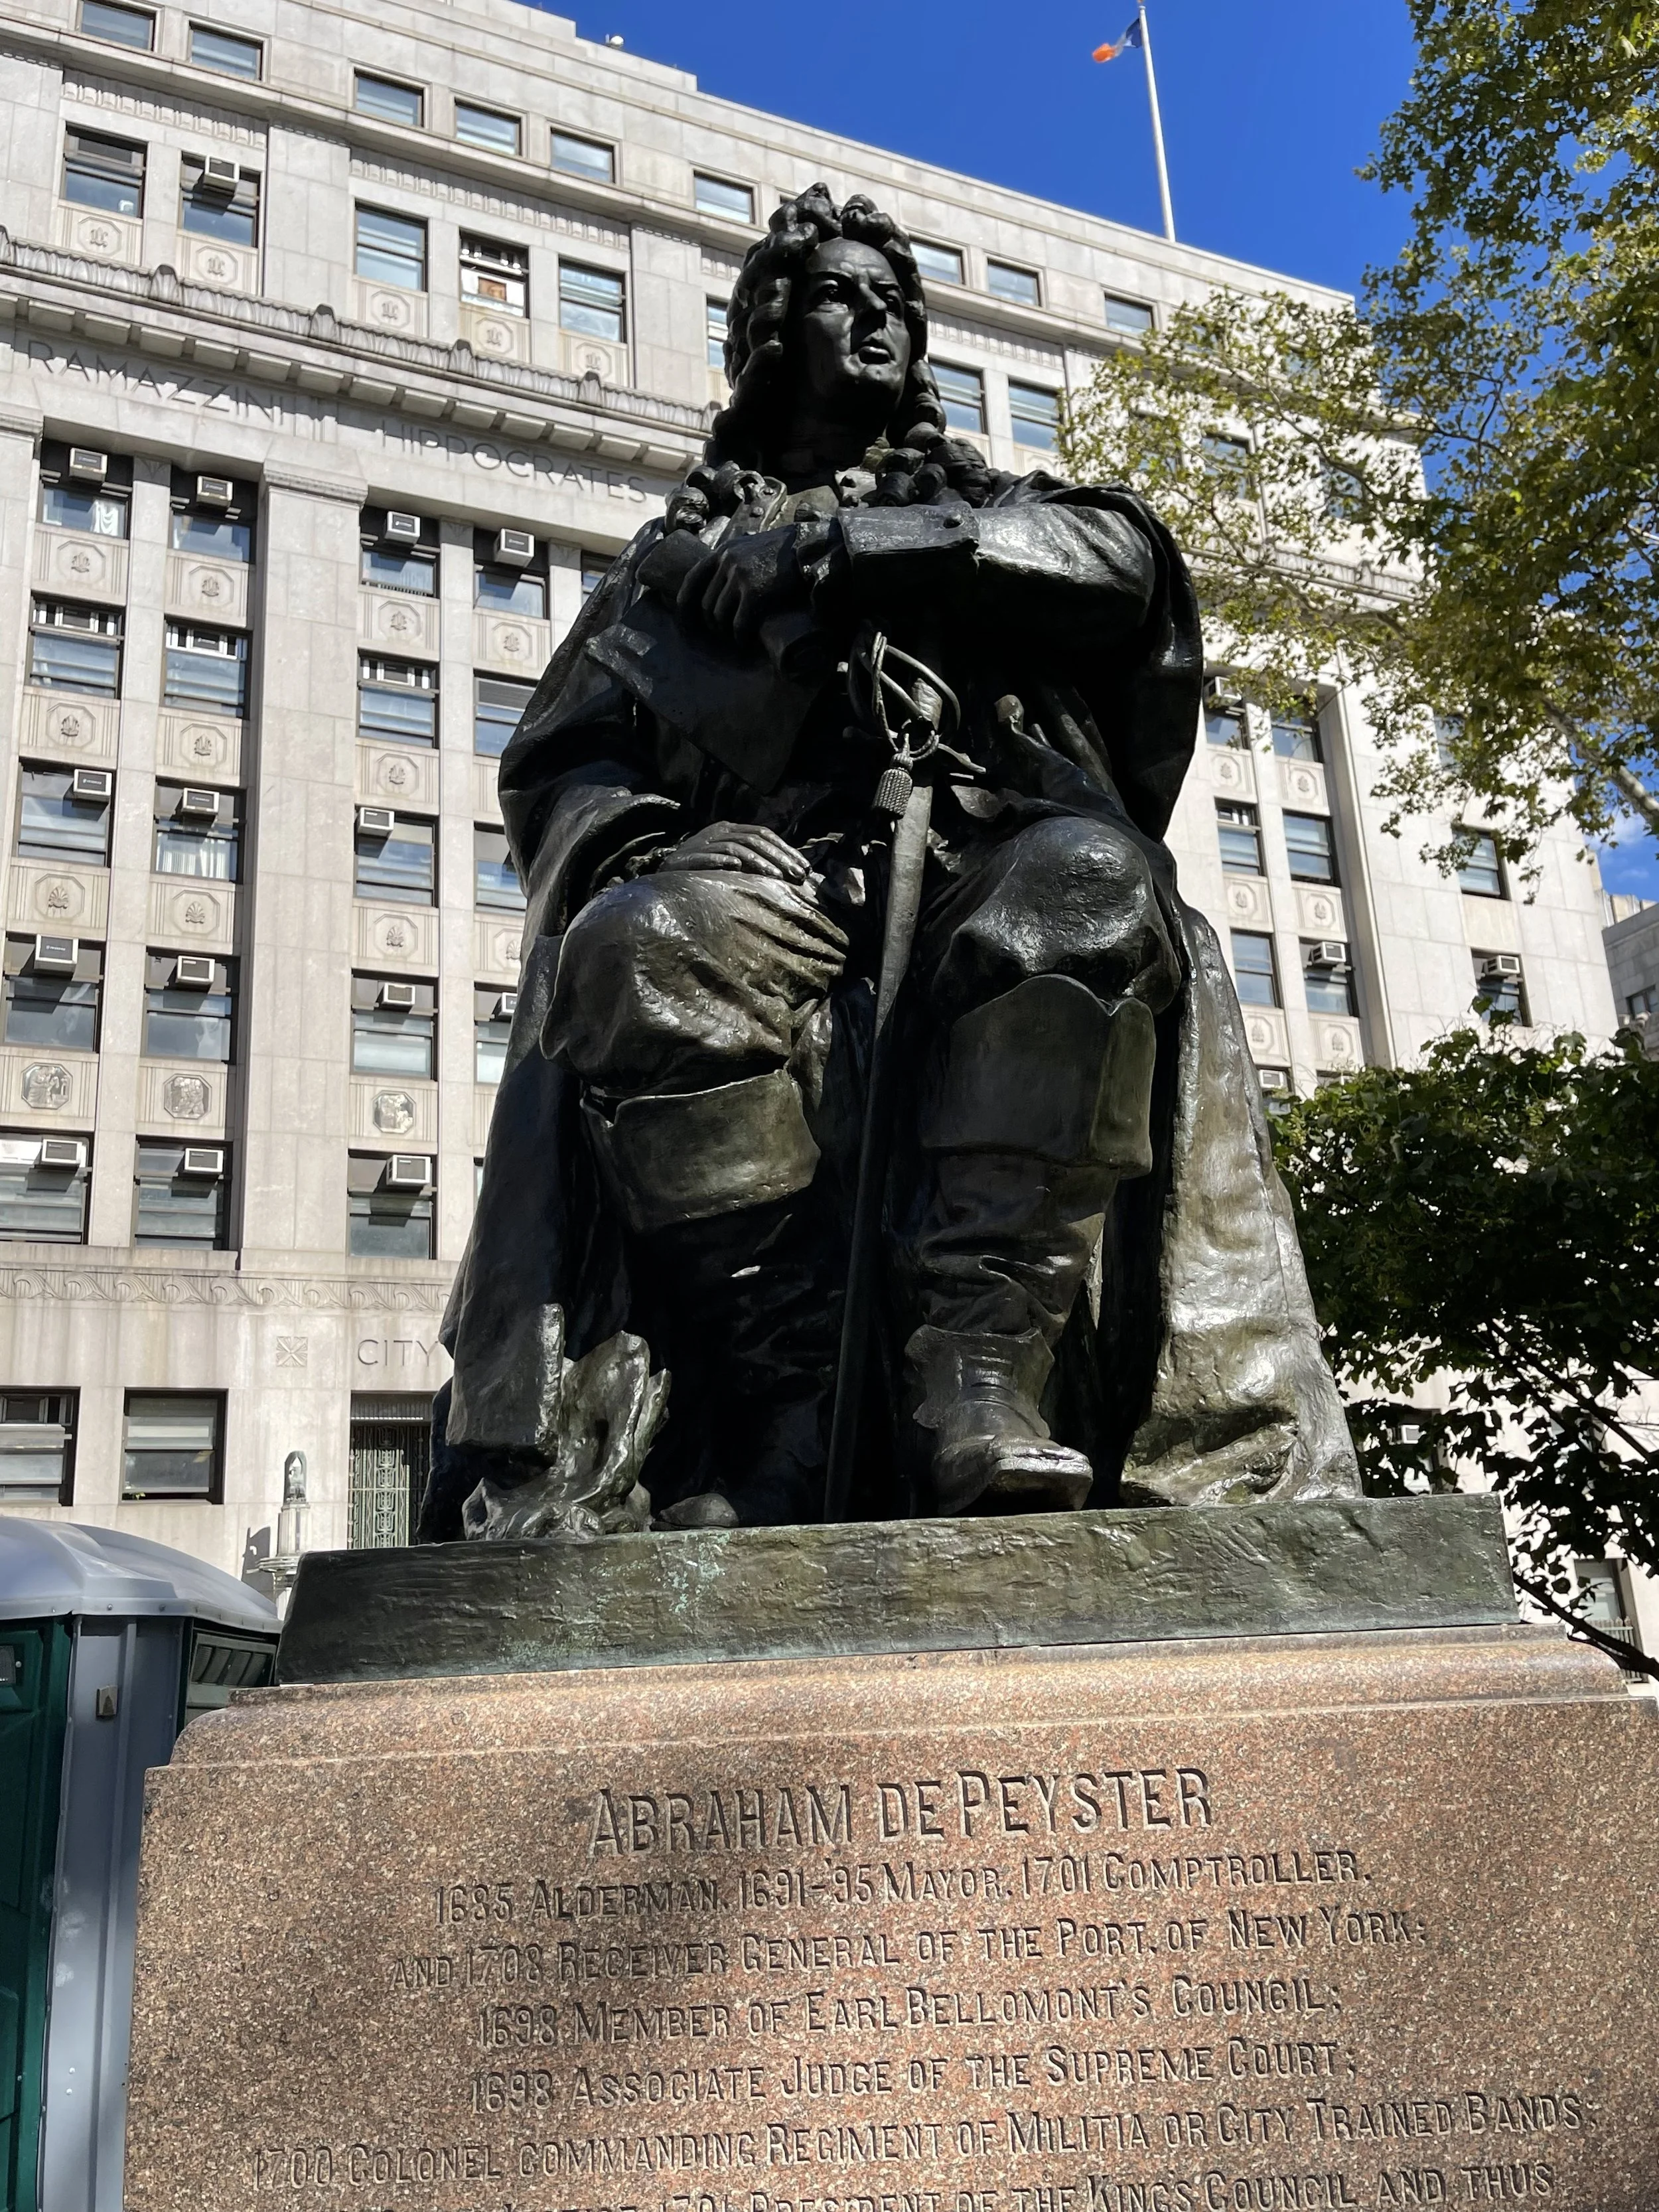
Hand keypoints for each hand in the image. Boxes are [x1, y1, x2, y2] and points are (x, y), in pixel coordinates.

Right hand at [655, 823, 810, 882]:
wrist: (665, 873)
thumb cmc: (703, 869)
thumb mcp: (730, 859)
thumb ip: (753, 859)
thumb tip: (788, 870)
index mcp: (730, 829)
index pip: (763, 834)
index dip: (786, 850)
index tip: (804, 868)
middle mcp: (719, 831)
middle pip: (754, 839)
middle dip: (779, 858)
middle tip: (797, 875)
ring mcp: (703, 842)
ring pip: (737, 847)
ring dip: (759, 862)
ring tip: (777, 877)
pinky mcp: (689, 856)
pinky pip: (710, 855)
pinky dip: (725, 860)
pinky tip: (739, 868)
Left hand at [676, 527, 803, 643]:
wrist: (809, 549)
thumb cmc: (784, 552)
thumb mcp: (751, 548)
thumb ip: (734, 562)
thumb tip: (723, 586)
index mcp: (723, 552)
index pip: (691, 580)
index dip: (684, 605)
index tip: (684, 621)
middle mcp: (727, 564)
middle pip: (706, 604)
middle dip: (712, 624)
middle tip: (723, 633)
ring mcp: (740, 579)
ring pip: (720, 617)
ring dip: (726, 632)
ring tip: (738, 636)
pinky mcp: (755, 595)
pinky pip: (738, 625)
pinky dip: (740, 637)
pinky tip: (746, 641)